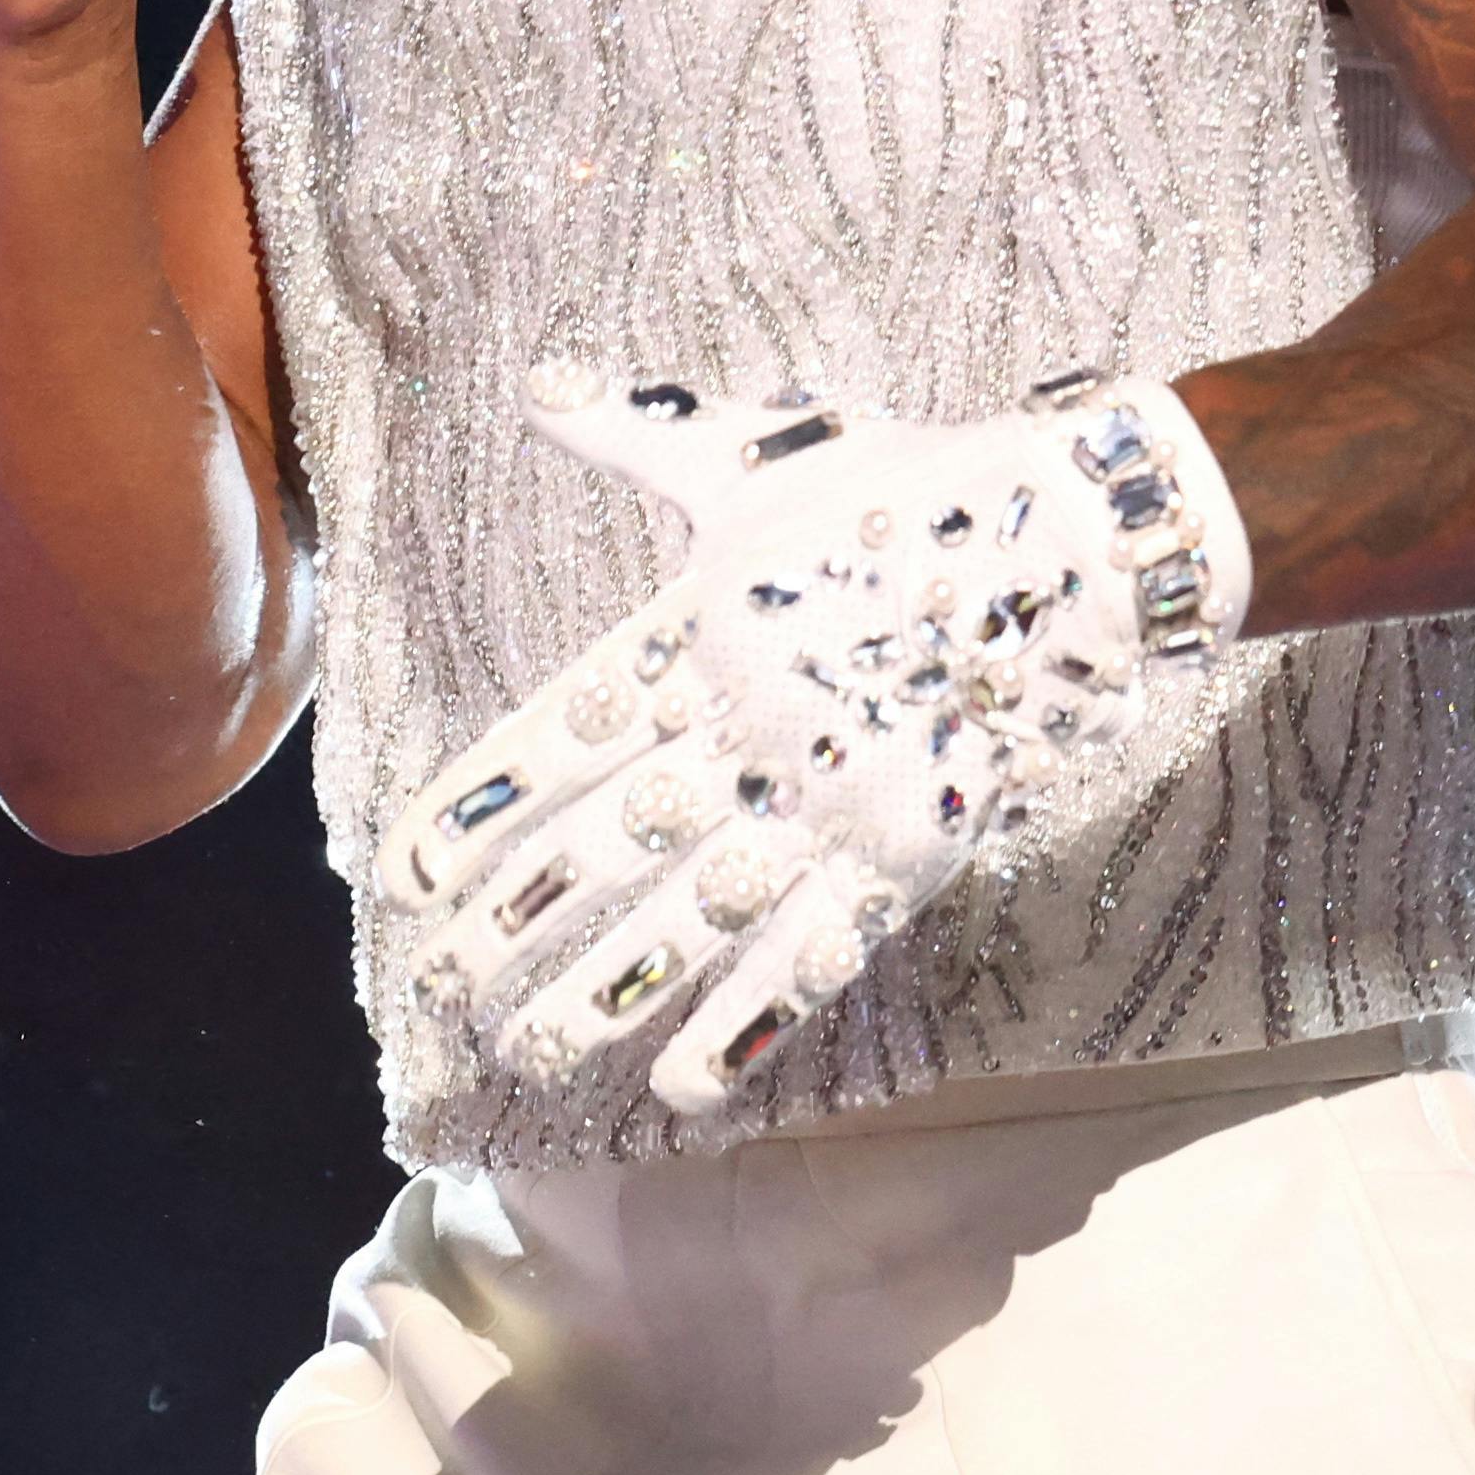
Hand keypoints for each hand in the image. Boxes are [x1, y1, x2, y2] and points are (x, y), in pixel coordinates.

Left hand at [378, 367, 1249, 1120]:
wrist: (1073, 537)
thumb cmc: (911, 490)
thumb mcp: (757, 456)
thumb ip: (639, 438)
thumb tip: (539, 382)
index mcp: (698, 639)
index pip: (559, 741)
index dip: (481, 811)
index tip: (401, 875)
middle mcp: (746, 731)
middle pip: (606, 848)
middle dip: (515, 925)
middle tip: (436, 992)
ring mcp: (825, 802)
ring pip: (690, 920)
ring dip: (602, 993)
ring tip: (524, 1057)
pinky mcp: (904, 857)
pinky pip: (808, 962)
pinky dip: (741, 1028)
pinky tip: (676, 1091)